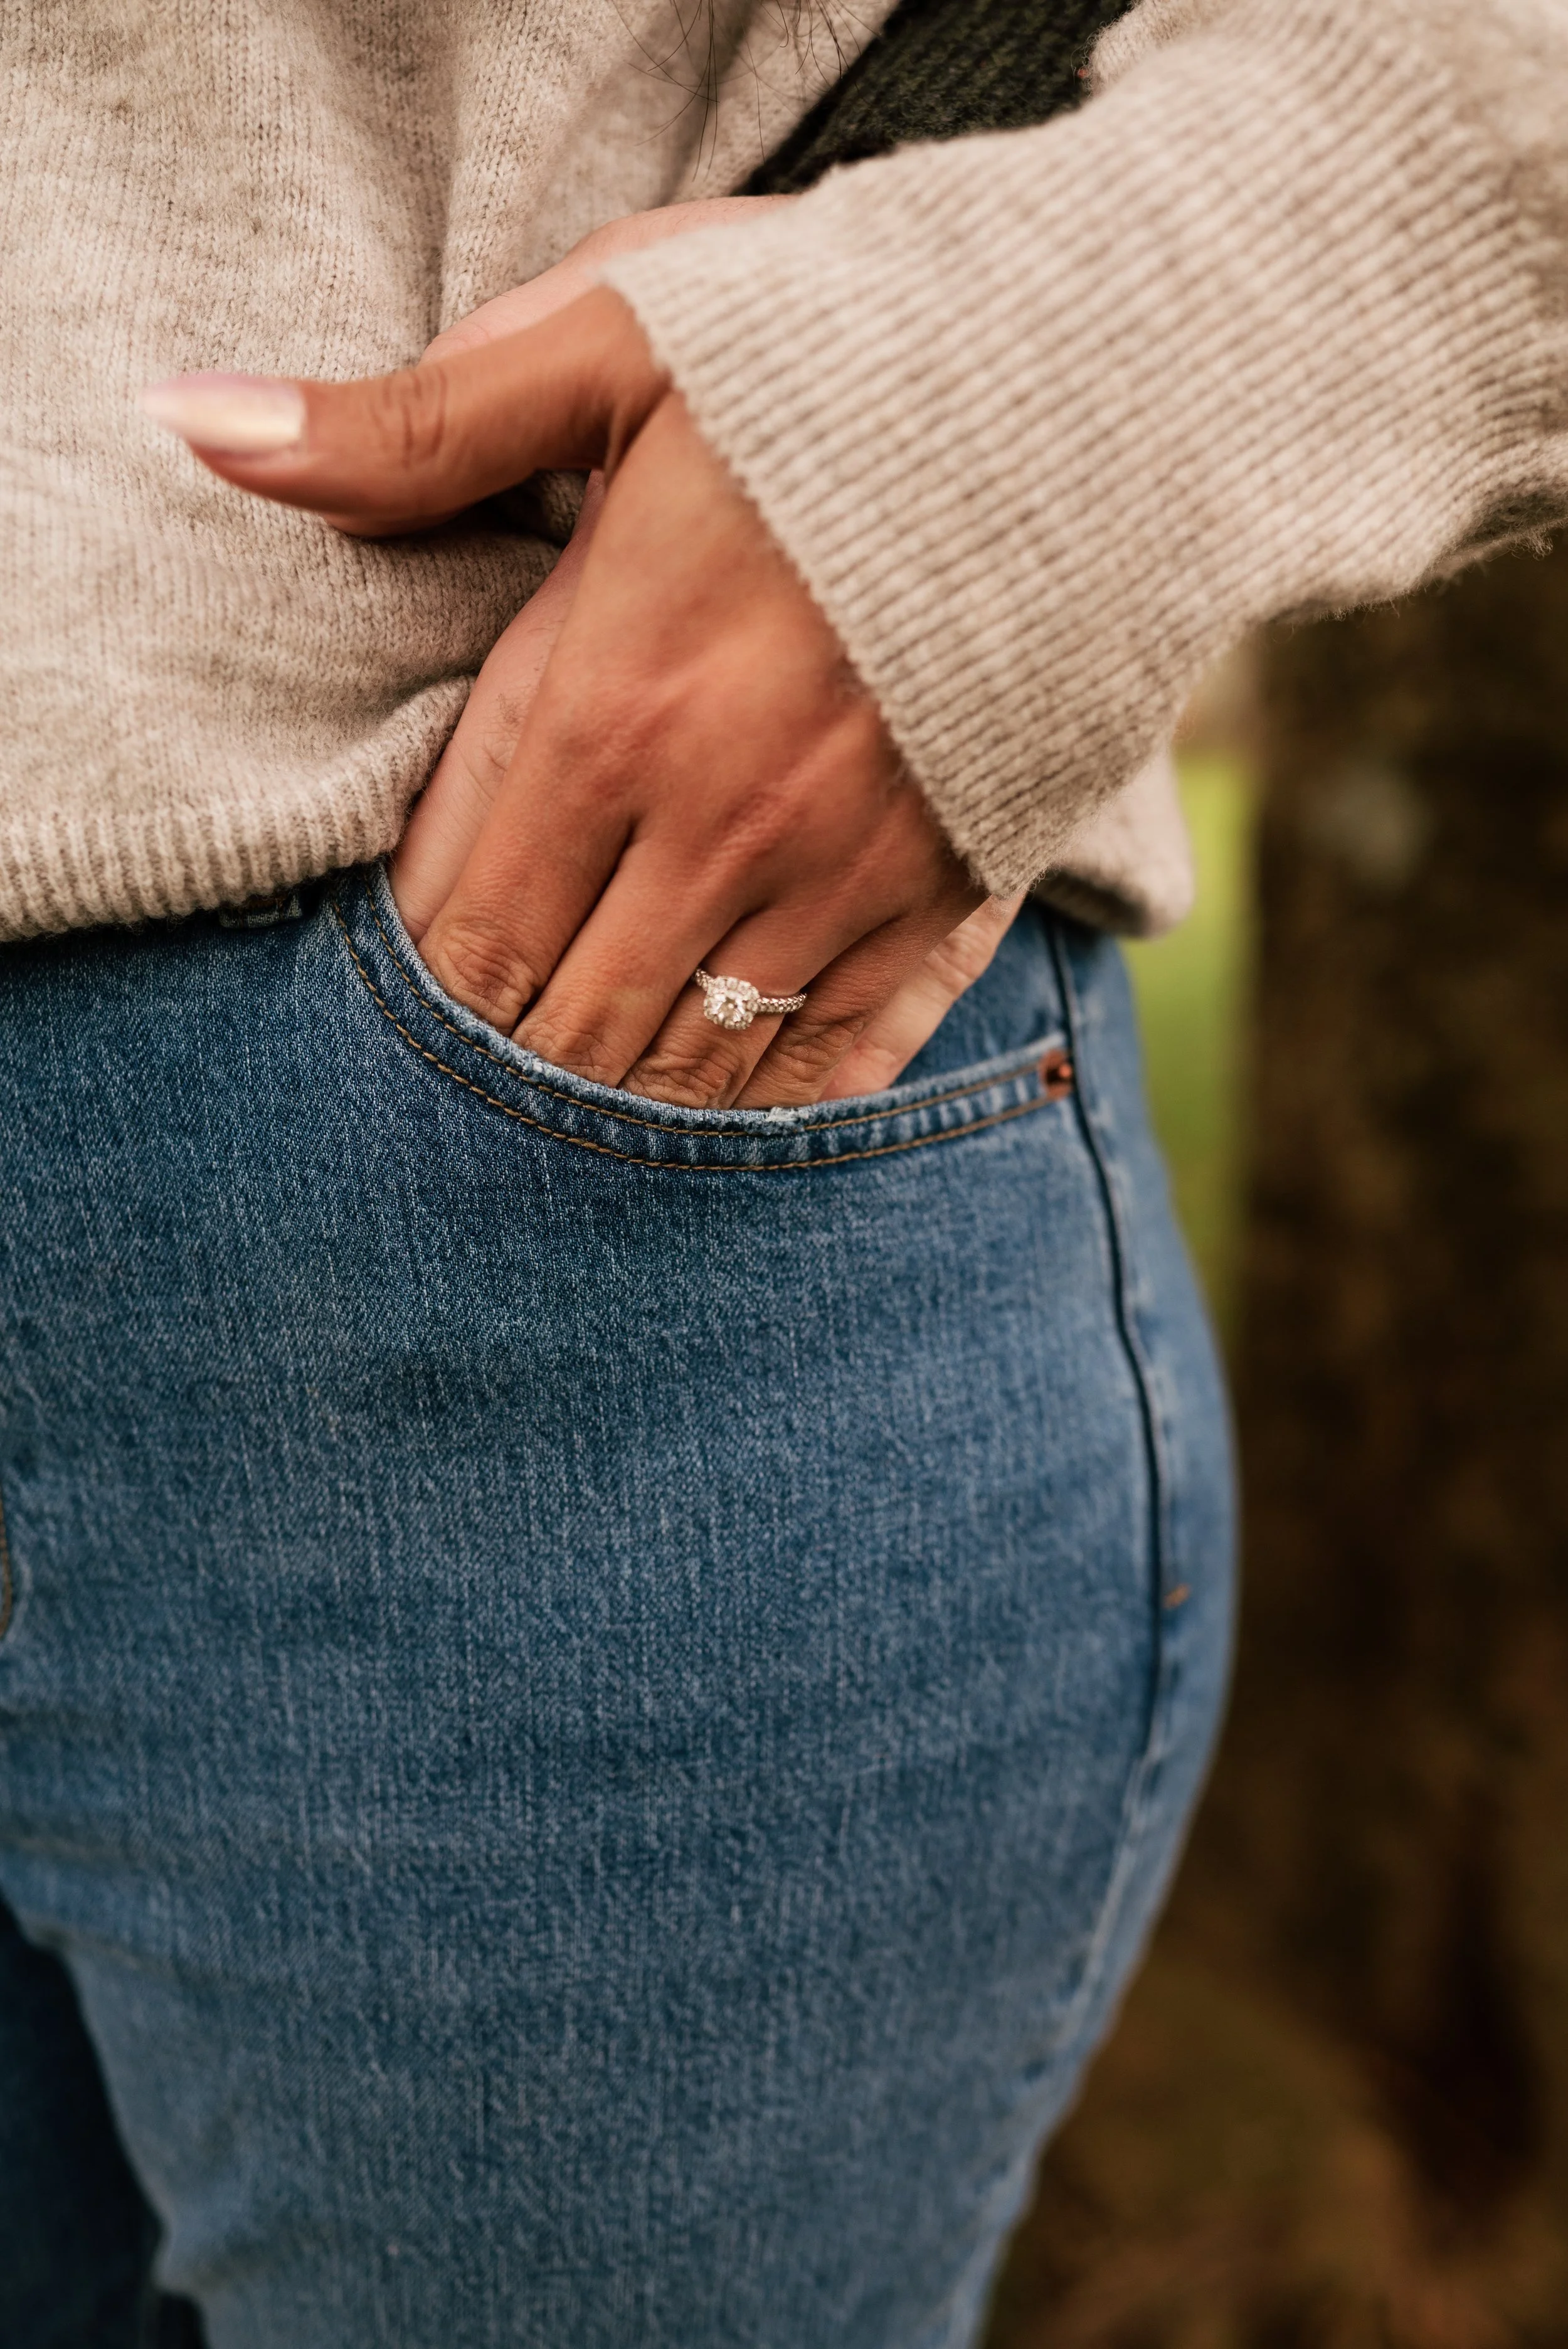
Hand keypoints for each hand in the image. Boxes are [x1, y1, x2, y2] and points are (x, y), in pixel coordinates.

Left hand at [144, 250, 1019, 1106]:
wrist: (1107, 386)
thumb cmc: (838, 360)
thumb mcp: (614, 342)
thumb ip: (416, 422)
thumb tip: (199, 427)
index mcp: (611, 701)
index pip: (466, 920)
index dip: (427, 980)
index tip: (420, 985)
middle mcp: (719, 819)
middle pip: (567, 1021)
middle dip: (511, 1063)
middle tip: (490, 1072)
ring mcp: (843, 874)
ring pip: (694, 1068)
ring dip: (625, 1101)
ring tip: (589, 1107)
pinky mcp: (951, 896)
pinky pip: (838, 1058)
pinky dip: (767, 1104)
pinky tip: (730, 1108)